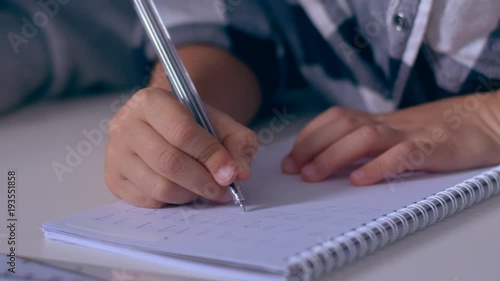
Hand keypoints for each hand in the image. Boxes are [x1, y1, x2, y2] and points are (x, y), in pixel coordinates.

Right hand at [104, 88, 258, 207]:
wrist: (165, 124)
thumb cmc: (193, 124)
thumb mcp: (221, 124)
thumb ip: (238, 143)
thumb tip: (240, 173)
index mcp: (151, 101)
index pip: (183, 132)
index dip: (210, 156)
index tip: (230, 174)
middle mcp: (126, 124)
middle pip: (169, 162)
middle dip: (203, 181)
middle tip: (222, 190)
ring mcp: (115, 153)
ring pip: (158, 186)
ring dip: (190, 194)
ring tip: (204, 189)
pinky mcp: (113, 178)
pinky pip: (147, 201)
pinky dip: (172, 201)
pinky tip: (183, 190)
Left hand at [281, 93, 499, 184]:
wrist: (482, 120)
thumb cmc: (435, 131)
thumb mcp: (396, 133)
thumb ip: (368, 143)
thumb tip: (330, 161)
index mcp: (378, 119)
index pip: (334, 119)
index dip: (309, 136)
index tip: (290, 158)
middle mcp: (387, 123)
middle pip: (342, 126)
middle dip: (311, 147)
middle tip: (292, 170)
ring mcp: (408, 134)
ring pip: (364, 138)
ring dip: (333, 156)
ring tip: (312, 176)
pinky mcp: (430, 149)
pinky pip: (401, 156)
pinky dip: (377, 167)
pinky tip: (358, 181)